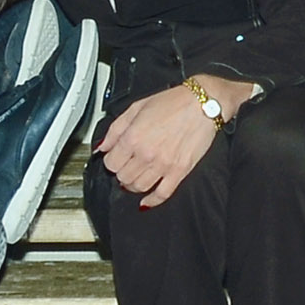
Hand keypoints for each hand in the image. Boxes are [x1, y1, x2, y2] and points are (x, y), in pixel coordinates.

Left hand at [90, 83, 226, 208]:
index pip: (111, 163)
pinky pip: (162, 194)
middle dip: (122, 172)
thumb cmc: (172, 103)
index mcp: (133, 137)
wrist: (202, 104)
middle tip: (127, 166)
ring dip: (133, 185)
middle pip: (122, 177)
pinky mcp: (179, 171)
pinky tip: (147, 199)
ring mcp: (163, 165)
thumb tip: (103, 146)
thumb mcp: (136, 108)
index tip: (116, 158)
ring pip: (138, 187)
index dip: (112, 160)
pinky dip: (152, 200)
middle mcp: (146, 154)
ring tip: (136, 177)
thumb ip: (115, 129)